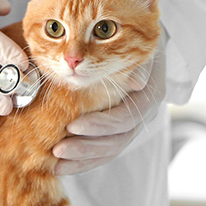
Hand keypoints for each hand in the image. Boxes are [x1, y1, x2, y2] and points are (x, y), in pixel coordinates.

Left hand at [52, 35, 167, 175]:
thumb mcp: (138, 46)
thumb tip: (137, 82)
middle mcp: (143, 115)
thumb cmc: (135, 40)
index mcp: (150, 96)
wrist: (142, 43)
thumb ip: (137, 65)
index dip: (100, 125)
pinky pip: (103, 151)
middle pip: (116, 141)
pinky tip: (62, 165)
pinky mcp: (119, 131)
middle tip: (58, 150)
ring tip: (56, 163)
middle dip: (86, 148)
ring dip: (82, 159)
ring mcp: (131, 126)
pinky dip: (83, 160)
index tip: (73, 126)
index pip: (125, 119)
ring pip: (109, 150)